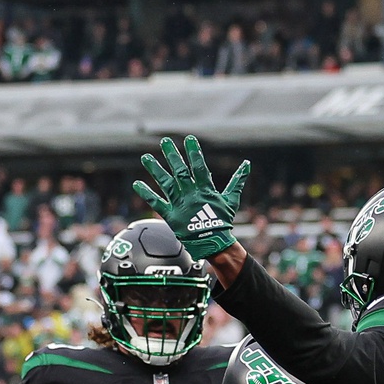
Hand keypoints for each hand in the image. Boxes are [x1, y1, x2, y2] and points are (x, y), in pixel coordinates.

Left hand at [132, 134, 251, 260]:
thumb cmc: (223, 222)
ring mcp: (180, 204)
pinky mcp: (170, 216)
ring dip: (155, 169)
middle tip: (165, 141)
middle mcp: (190, 194)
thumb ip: (237, 181)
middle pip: (179, 171)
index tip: (189, 139)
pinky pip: (156, 202)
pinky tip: (136, 183)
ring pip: (165, 183)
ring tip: (145, 157)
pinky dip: (146, 193)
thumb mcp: (231, 200)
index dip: (194, 152)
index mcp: (205, 189)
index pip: (198, 167)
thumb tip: (247, 164)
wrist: (214, 244)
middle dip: (172, 155)